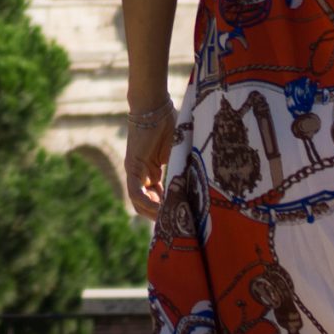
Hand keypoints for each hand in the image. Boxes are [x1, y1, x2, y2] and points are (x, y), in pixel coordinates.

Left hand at [125, 103, 175, 219]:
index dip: (166, 209)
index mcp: (152, 171)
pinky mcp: (132, 167)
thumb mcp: (180, 153)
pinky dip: (145, 202)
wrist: (156, 107)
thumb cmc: (169, 124)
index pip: (157, 197)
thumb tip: (200, 187)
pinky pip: (135, 191)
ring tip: (168, 221)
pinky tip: (157, 210)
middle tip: (174, 226)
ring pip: (138, 201)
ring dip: (152, 213)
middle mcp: (142, 174)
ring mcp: (136, 171)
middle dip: (159, 216)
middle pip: (146, 203)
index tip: (180, 217)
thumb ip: (184, 169)